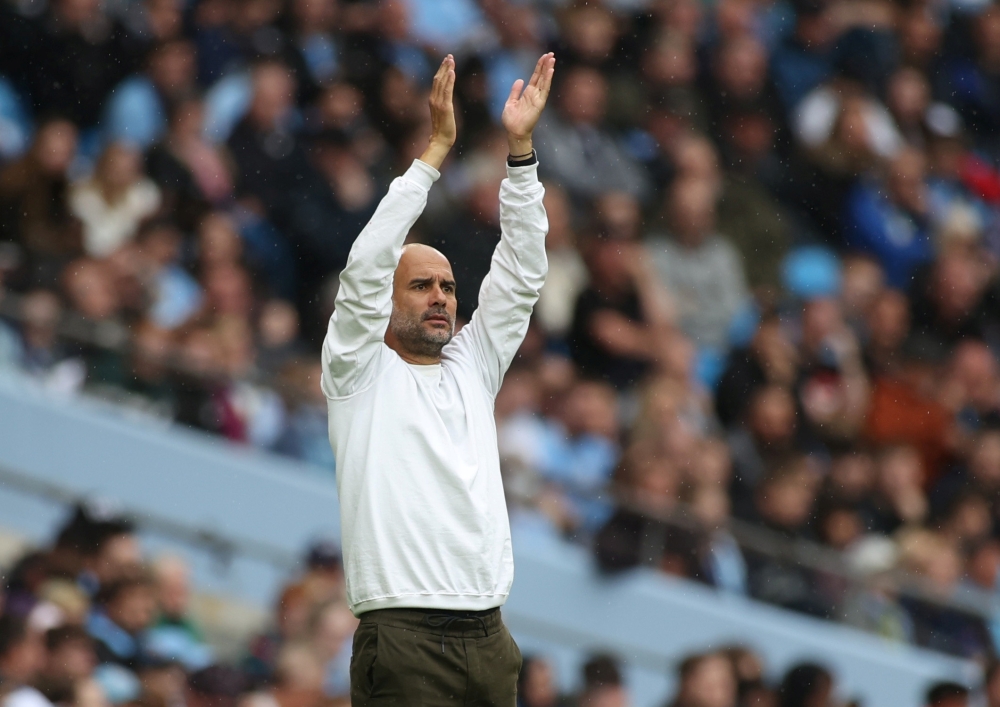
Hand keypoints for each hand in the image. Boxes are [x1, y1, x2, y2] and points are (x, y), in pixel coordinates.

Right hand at [419, 55, 455, 169]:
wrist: (441, 140)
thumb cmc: (442, 131)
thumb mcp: (441, 116)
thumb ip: (441, 108)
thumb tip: (442, 106)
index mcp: (432, 100)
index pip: (437, 82)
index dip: (441, 71)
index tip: (446, 61)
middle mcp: (433, 99)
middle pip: (438, 79)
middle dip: (444, 66)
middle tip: (449, 56)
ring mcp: (438, 103)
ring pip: (442, 82)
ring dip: (447, 70)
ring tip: (451, 60)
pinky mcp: (445, 107)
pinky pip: (447, 91)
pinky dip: (449, 80)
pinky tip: (452, 72)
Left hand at [502, 53, 554, 154]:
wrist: (513, 132)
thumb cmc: (511, 120)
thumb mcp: (510, 102)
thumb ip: (515, 91)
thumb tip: (520, 80)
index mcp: (528, 93)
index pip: (536, 77)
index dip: (539, 66)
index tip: (544, 56)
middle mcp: (534, 94)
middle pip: (542, 76)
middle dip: (546, 65)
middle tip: (551, 54)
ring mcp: (538, 99)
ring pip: (545, 81)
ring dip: (548, 70)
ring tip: (552, 59)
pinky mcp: (539, 104)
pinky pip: (545, 90)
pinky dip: (548, 80)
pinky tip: (550, 71)